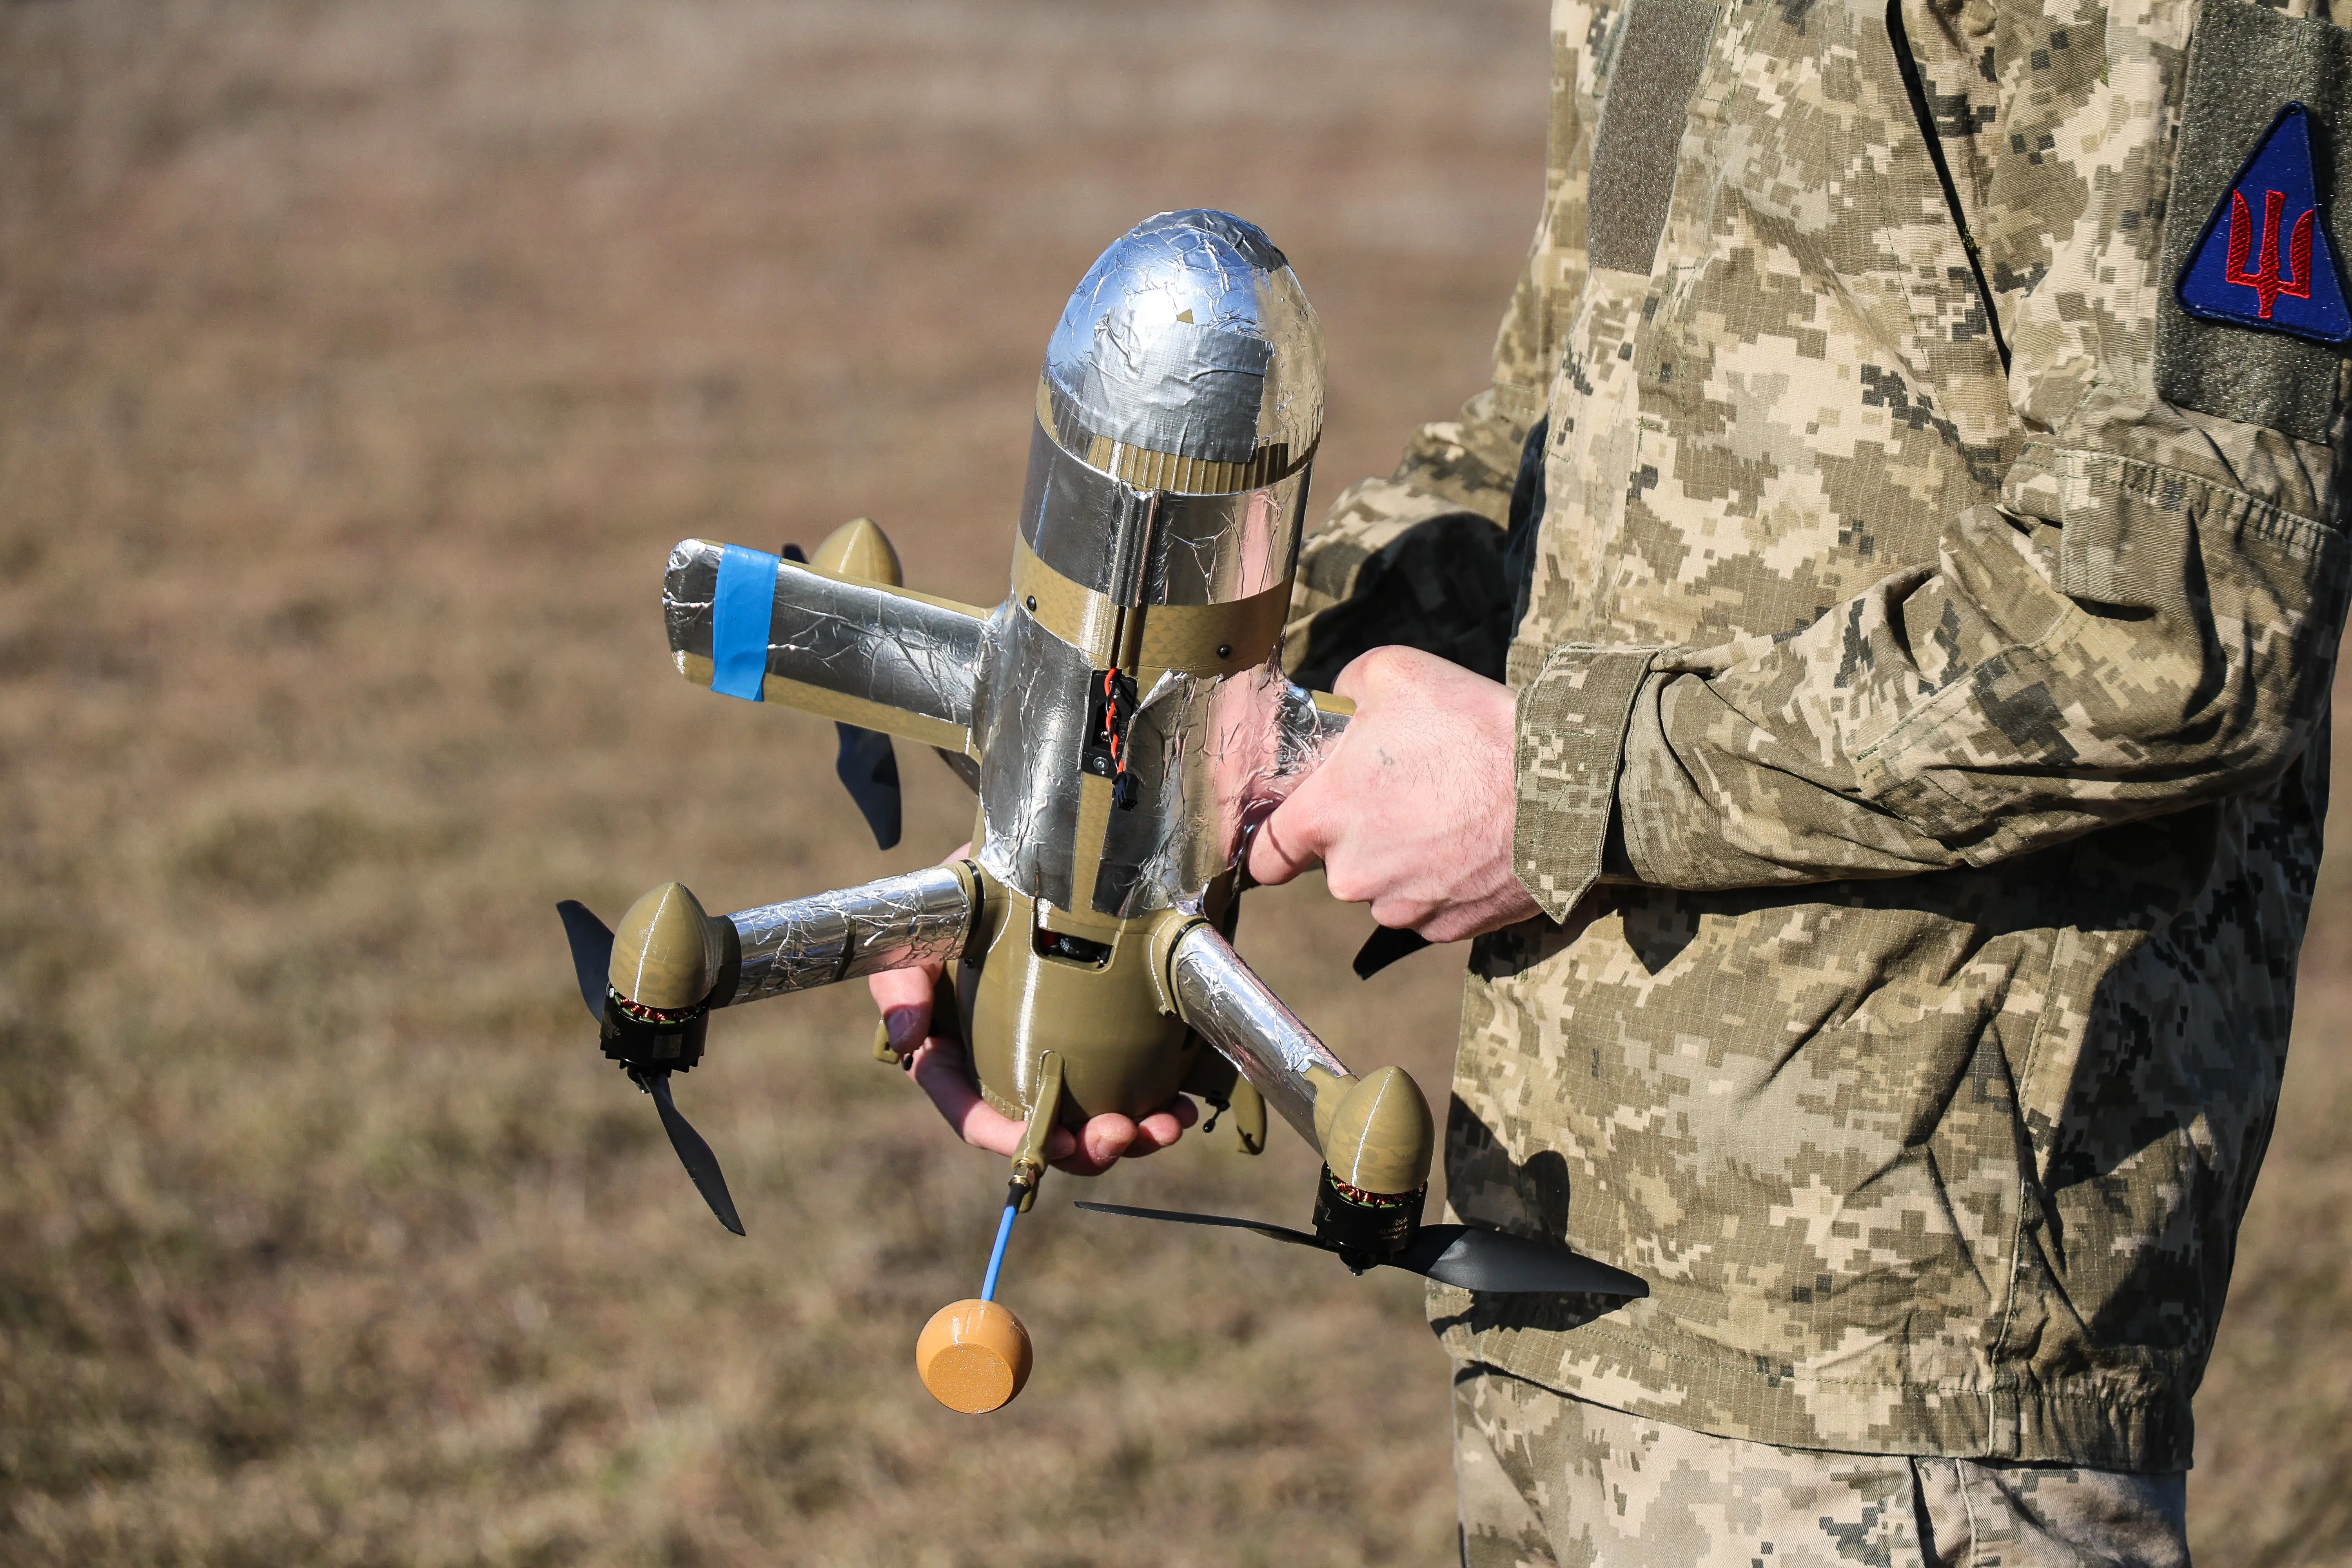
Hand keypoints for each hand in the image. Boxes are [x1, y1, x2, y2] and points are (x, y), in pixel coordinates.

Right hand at [867, 846, 1195, 1175]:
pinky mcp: (1105, 1050)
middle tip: (1121, 1133)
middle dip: (1085, 1150)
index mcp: (957, 1060)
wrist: (1027, 858)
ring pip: (1091, 1127)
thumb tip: (906, 1038)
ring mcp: (1059, 1065)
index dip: (1007, 1138)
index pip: (974, 1116)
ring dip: (1132, 1138)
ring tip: (1167, 1125)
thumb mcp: (926, 927)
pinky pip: (1131, 1095)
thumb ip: (902, 979)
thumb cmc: (964, 897)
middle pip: (1043, 1134)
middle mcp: (1007, 1074)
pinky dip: (1157, 1108)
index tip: (1046, 1140)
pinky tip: (1182, 1106)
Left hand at [1247, 646, 1538, 941]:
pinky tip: (1474, 845)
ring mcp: (1404, 908)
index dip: (1273, 847)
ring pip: (1386, 888)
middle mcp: (1354, 875)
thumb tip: (1339, 701)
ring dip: (1405, 860)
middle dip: (1362, 835)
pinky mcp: (1449, 929)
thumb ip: (1346, 689)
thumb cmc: (1473, 727)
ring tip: (1451, 815)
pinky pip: (1430, 908)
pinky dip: (1445, 884)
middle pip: (1337, 865)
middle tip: (1407, 795)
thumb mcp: (1393, 672)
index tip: (1287, 838)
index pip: (1266, 856)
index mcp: (1325, 817)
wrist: (1562, 786)